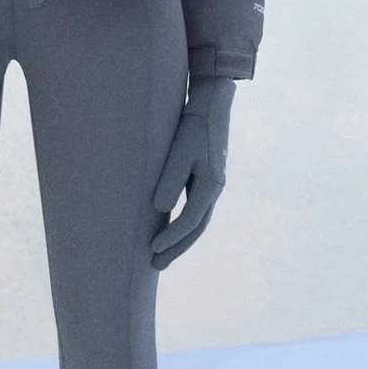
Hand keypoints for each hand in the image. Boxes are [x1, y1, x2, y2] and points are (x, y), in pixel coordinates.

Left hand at [150, 76, 233, 270]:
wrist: (212, 102)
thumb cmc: (192, 124)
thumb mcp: (178, 150)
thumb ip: (170, 179)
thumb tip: (160, 209)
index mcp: (211, 184)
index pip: (190, 221)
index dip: (171, 238)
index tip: (152, 250)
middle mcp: (214, 188)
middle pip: (196, 228)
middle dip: (176, 248)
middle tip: (156, 266)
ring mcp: (212, 184)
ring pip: (197, 221)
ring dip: (180, 239)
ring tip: (161, 255)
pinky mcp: (206, 177)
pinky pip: (195, 209)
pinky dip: (182, 224)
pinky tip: (168, 229)